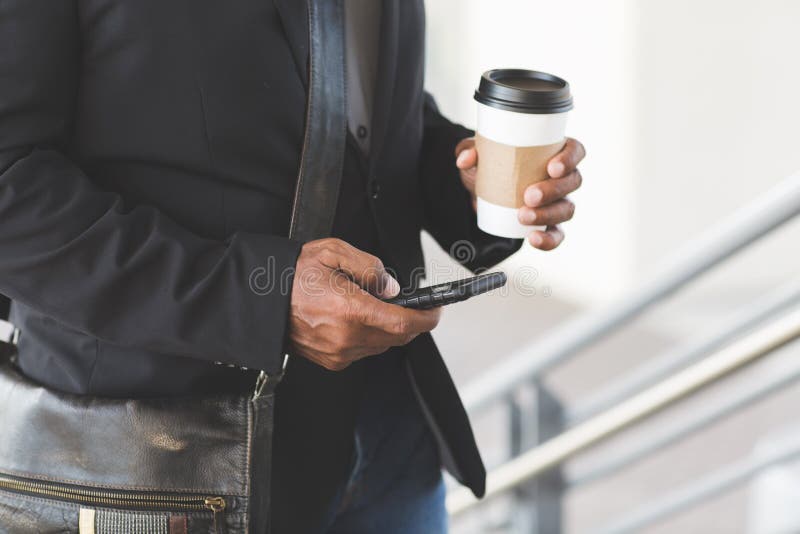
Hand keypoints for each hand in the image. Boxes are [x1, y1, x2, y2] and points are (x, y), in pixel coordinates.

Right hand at [288, 238, 440, 370]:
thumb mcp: (334, 252)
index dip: (427, 318)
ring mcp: (339, 352)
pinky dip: (369, 336)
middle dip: (410, 321)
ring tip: (373, 305)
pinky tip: (356, 318)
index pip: (405, 323)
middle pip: (398, 336)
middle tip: (411, 304)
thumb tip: (391, 288)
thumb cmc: (292, 275)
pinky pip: (363, 350)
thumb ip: (370, 268)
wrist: (261, 300)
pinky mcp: (332, 360)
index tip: (435, 310)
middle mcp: (348, 337)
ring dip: (388, 328)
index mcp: (351, 310)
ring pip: (382, 344)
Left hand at [456, 137, 585, 249]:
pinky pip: (557, 234)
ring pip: (567, 209)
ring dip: (547, 215)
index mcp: (554, 152)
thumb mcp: (479, 153)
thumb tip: (465, 159)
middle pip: (573, 182)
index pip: (575, 151)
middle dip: (553, 191)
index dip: (569, 159)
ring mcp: (559, 202)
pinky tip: (533, 239)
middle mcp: (562, 177)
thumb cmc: (492, 164)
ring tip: (522, 216)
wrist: (484, 191)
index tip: (552, 167)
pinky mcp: (550, 224)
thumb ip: (469, 149)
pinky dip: (548, 240)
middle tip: (528, 196)